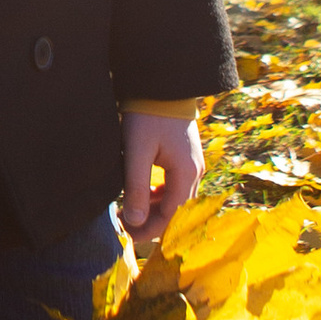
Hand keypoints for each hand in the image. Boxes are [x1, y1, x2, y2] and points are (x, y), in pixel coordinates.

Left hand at [121, 110, 202, 249]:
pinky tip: (141, 193)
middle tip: (125, 226)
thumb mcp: (137, 151)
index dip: (149, 230)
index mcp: (186, 173)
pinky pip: (175, 186)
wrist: (162, 84)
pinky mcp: (185, 157)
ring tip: (129, 210)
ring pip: (176, 199)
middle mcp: (195, 171)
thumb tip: (133, 221)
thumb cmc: (147, 115)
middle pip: (176, 211)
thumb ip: (136, 186)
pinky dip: (159, 195)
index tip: (127, 235)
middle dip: (152, 222)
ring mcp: (193, 164)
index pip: (171, 216)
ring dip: (154, 209)